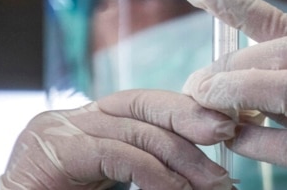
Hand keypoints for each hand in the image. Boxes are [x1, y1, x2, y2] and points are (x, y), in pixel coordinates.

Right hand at [0, 89, 235, 189]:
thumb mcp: (115, 181)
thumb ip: (147, 167)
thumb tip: (202, 173)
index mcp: (92, 121)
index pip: (145, 105)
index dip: (187, 111)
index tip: (227, 126)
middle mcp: (76, 117)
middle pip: (143, 104)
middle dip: (191, 118)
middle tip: (230, 134)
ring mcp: (62, 129)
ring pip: (137, 130)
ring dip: (183, 159)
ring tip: (214, 182)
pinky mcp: (56, 149)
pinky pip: (119, 155)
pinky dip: (155, 175)